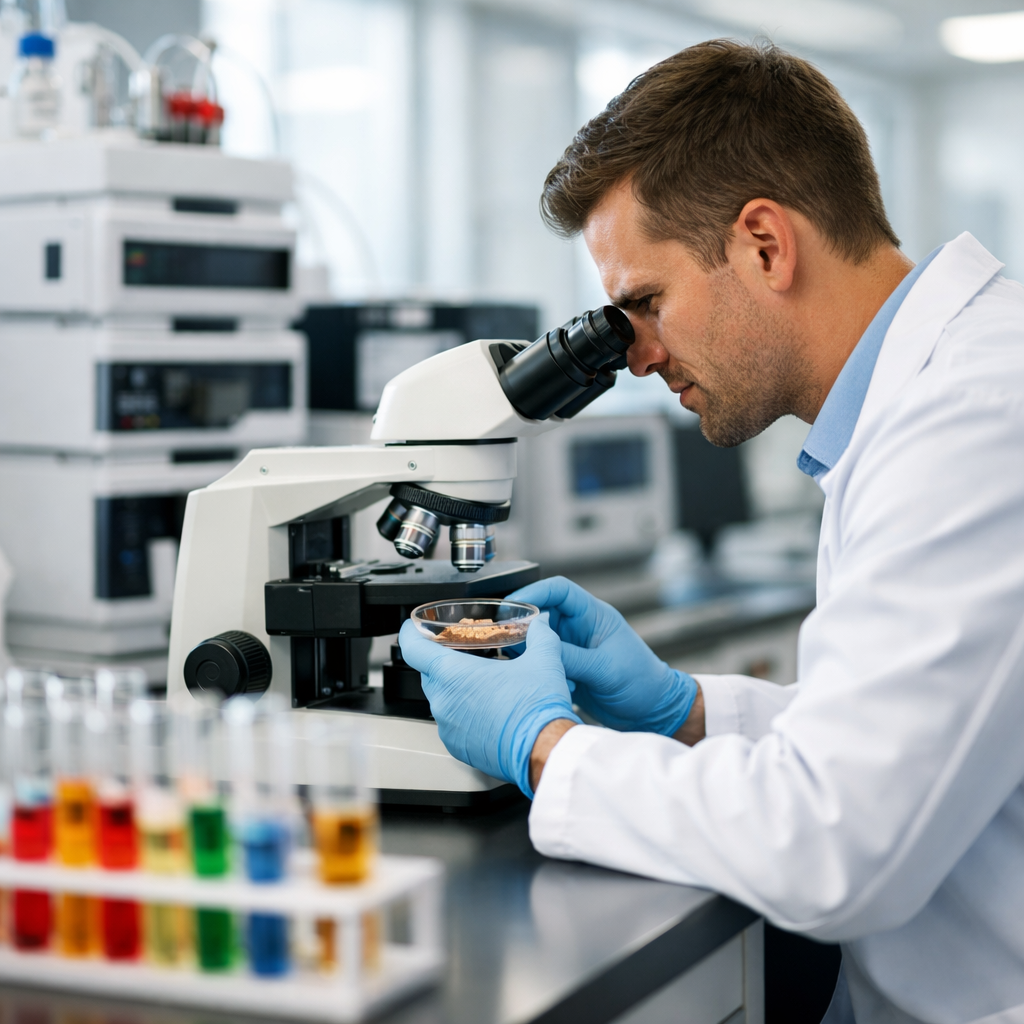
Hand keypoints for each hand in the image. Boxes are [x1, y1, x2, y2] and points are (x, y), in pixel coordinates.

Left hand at [398, 617, 580, 796]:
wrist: (544, 751)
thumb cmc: (536, 710)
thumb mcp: (543, 661)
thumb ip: (540, 636)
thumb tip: (540, 627)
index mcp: (453, 675)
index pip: (413, 649)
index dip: (410, 634)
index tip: (412, 628)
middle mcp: (443, 702)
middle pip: (429, 673)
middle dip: (442, 662)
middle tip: (462, 655)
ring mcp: (447, 728)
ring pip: (441, 699)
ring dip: (455, 690)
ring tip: (482, 684)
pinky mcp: (457, 748)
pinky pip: (451, 724)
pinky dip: (463, 714)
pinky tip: (488, 711)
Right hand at [509, 577, 696, 735]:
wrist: (652, 713)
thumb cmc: (641, 683)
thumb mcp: (604, 668)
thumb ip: (570, 656)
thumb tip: (538, 647)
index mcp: (593, 616)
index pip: (559, 590)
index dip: (535, 591)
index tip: (514, 604)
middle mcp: (579, 628)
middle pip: (542, 613)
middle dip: (524, 624)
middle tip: (506, 637)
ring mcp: (572, 648)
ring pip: (539, 640)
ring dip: (531, 651)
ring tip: (527, 664)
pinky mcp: (567, 668)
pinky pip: (543, 662)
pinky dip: (538, 670)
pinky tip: (543, 682)